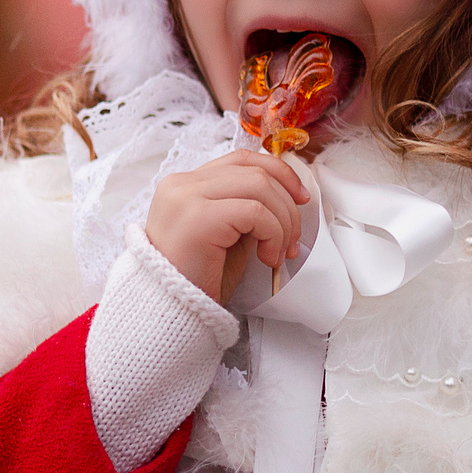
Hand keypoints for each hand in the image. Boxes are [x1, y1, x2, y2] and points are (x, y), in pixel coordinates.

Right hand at [144, 151, 308, 305]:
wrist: (171, 313)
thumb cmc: (197, 279)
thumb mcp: (227, 235)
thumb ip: (247, 208)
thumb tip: (289, 196)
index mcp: (185, 185)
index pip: (241, 159)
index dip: (278, 172)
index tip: (300, 197)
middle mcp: (181, 184)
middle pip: (254, 171)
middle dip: (287, 204)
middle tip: (293, 240)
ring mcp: (186, 198)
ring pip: (259, 186)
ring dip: (282, 222)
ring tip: (278, 253)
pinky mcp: (198, 218)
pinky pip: (254, 211)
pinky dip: (273, 234)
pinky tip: (267, 258)